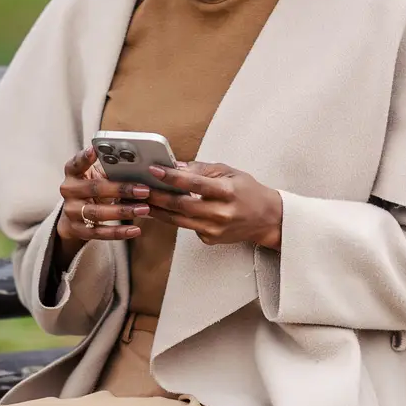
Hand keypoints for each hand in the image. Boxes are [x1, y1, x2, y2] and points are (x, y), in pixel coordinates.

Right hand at [52, 148, 154, 260]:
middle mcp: (69, 191)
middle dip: (121, 189)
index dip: (84, 157)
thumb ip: (110, 170)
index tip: (94, 150)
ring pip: (97, 213)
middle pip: (94, 189)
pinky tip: (135, 230)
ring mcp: (71, 212)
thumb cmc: (93, 190)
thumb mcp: (97, 177)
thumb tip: (140, 166)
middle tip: (144, 190)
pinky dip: (118, 232)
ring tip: (144, 209)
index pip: (75, 163)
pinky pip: (99, 233)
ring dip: (122, 211)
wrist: (75, 217)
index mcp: (73, 174)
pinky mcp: (77, 230)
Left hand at [140, 163, 284, 249]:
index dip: (172, 177)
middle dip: (157, 196)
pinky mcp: (210, 239)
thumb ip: (202, 170)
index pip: (195, 184)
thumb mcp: (230, 172)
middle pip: (181, 206)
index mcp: (227, 192)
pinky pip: (187, 227)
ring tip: (142, 200)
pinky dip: (173, 218)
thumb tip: (176, 166)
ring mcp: (215, 229)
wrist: (267, 219)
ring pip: (178, 220)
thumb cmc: (248, 192)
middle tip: (139, 187)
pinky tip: (161, 210)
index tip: (154, 169)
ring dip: (157, 210)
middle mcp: (221, 213)